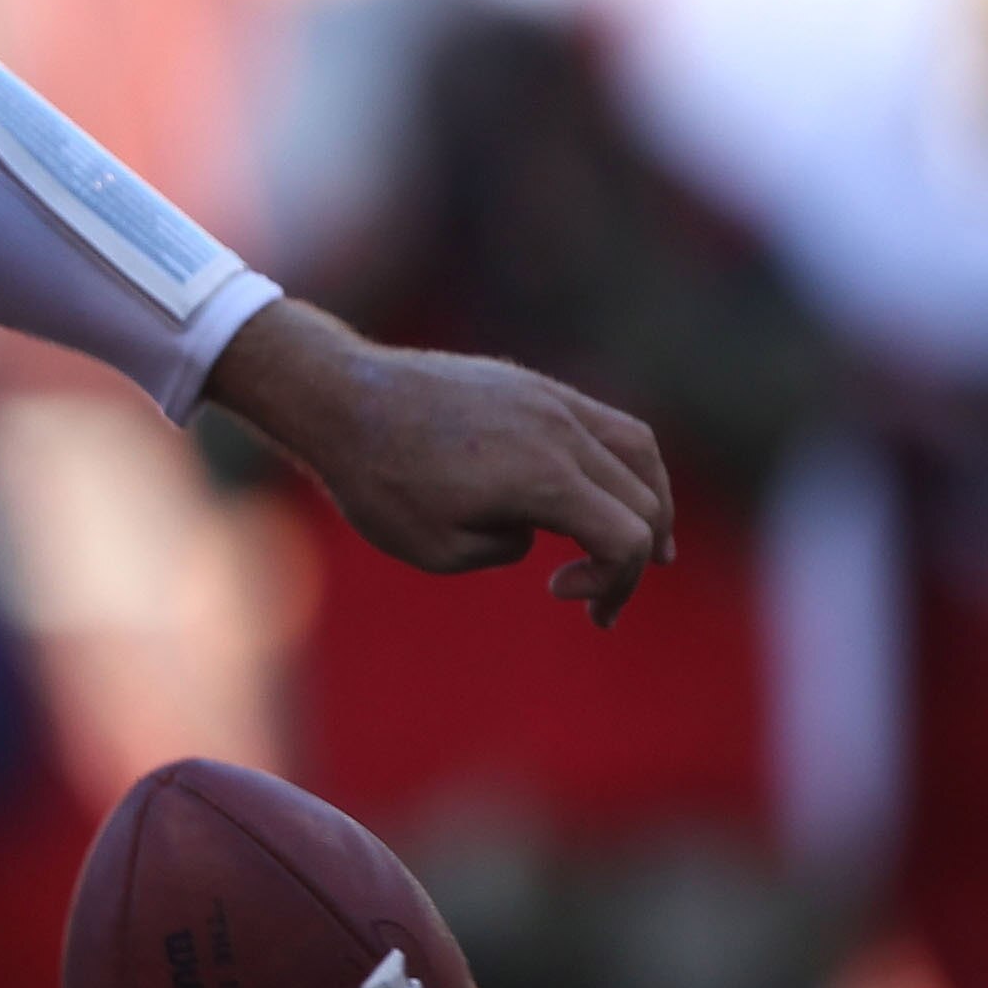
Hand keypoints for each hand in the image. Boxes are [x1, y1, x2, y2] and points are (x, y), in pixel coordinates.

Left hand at [206, 300, 676, 626]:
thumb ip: (504, 549)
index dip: (611, 583)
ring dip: (650, 500)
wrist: (336, 398)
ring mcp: (548, 398)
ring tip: (650, 545)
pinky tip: (603, 489)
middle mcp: (560, 430)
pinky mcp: (530, 384)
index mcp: (545, 477)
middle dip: (632, 559)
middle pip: (642, 499)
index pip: (625, 539)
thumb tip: (532, 530)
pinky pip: (602, 419)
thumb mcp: (437, 550)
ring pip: (637, 448)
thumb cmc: (377, 481)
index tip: (558, 594)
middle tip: (599, 603)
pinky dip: (620, 461)